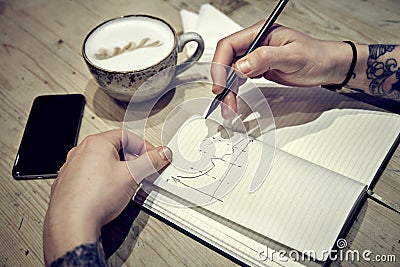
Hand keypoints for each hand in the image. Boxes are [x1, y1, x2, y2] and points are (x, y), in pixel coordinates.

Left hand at [43, 129, 171, 264]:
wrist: (71, 223)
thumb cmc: (94, 198)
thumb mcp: (131, 176)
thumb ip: (150, 162)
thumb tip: (162, 154)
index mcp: (96, 144)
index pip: (127, 136)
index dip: (144, 146)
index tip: (153, 156)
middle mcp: (80, 152)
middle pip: (113, 148)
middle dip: (131, 159)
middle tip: (142, 170)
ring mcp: (71, 168)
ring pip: (100, 162)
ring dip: (116, 170)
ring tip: (126, 183)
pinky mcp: (68, 184)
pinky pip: (89, 176)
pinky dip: (102, 180)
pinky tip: (108, 193)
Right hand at [212, 22, 352, 117]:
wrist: (328, 66)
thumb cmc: (317, 56)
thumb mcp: (293, 56)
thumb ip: (265, 58)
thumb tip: (240, 66)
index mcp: (260, 33)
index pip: (229, 45)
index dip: (220, 65)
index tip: (221, 84)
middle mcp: (255, 43)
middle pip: (226, 60)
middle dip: (222, 81)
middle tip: (224, 100)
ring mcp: (255, 56)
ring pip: (231, 72)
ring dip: (228, 90)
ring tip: (229, 106)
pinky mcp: (258, 68)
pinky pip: (239, 79)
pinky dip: (235, 90)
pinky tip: (235, 100)